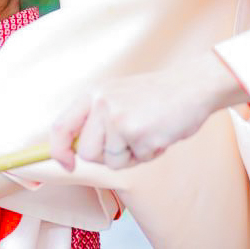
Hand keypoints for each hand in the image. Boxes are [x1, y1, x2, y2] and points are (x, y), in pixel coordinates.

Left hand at [50, 51, 247, 170]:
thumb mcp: (115, 97)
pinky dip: (149, 154)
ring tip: (145, 134)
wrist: (191, 86)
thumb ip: (95, 119)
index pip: (60, 126)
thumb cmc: (154, 97)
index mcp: (92, 95)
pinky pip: (136, 161)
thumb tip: (74, 151)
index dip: (58, 150)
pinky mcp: (138, 133)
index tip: (66, 163)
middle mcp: (100, 104)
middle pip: (87, 153)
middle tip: (128, 140)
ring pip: (111, 161)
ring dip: (130, 156)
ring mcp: (118, 118)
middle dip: (106, 156)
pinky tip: (159, 134)